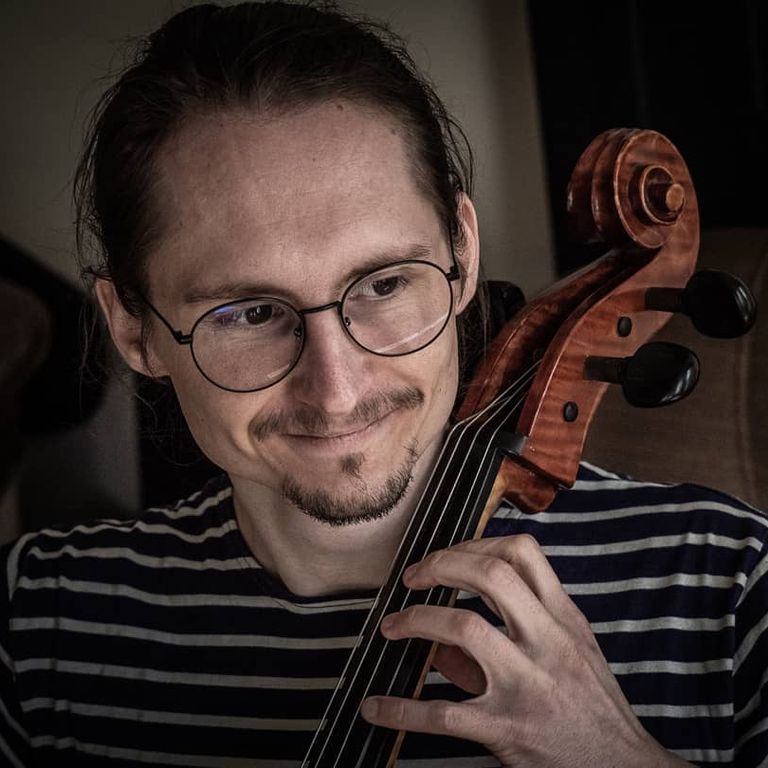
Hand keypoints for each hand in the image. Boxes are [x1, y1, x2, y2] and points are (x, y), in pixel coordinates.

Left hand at [360, 535, 690, 766]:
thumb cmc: (593, 706)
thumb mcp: (569, 654)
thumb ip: (512, 633)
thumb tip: (440, 635)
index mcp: (563, 619)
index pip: (523, 553)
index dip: (476, 544)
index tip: (449, 557)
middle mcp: (548, 643)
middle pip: (491, 575)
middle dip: (442, 565)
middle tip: (413, 577)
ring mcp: (528, 686)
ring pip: (463, 629)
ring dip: (416, 620)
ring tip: (391, 627)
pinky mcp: (508, 731)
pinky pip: (444, 714)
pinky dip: (401, 709)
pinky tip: (375, 708)